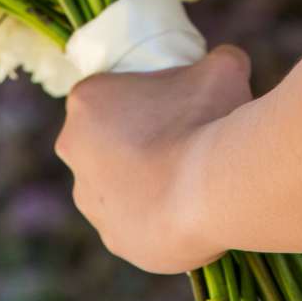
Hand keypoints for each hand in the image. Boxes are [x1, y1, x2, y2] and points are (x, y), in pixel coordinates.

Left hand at [54, 42, 254, 274]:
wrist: (212, 192)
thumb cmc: (207, 120)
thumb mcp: (222, 69)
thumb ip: (217, 60)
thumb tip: (227, 61)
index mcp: (87, 102)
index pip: (105, 92)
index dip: (139, 94)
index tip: (171, 99)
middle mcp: (74, 151)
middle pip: (103, 138)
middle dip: (136, 137)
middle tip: (182, 135)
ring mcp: (92, 202)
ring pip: (116, 185)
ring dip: (143, 180)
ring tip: (190, 176)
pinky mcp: (116, 241)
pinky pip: (135, 224)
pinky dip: (157, 217)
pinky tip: (189, 210)